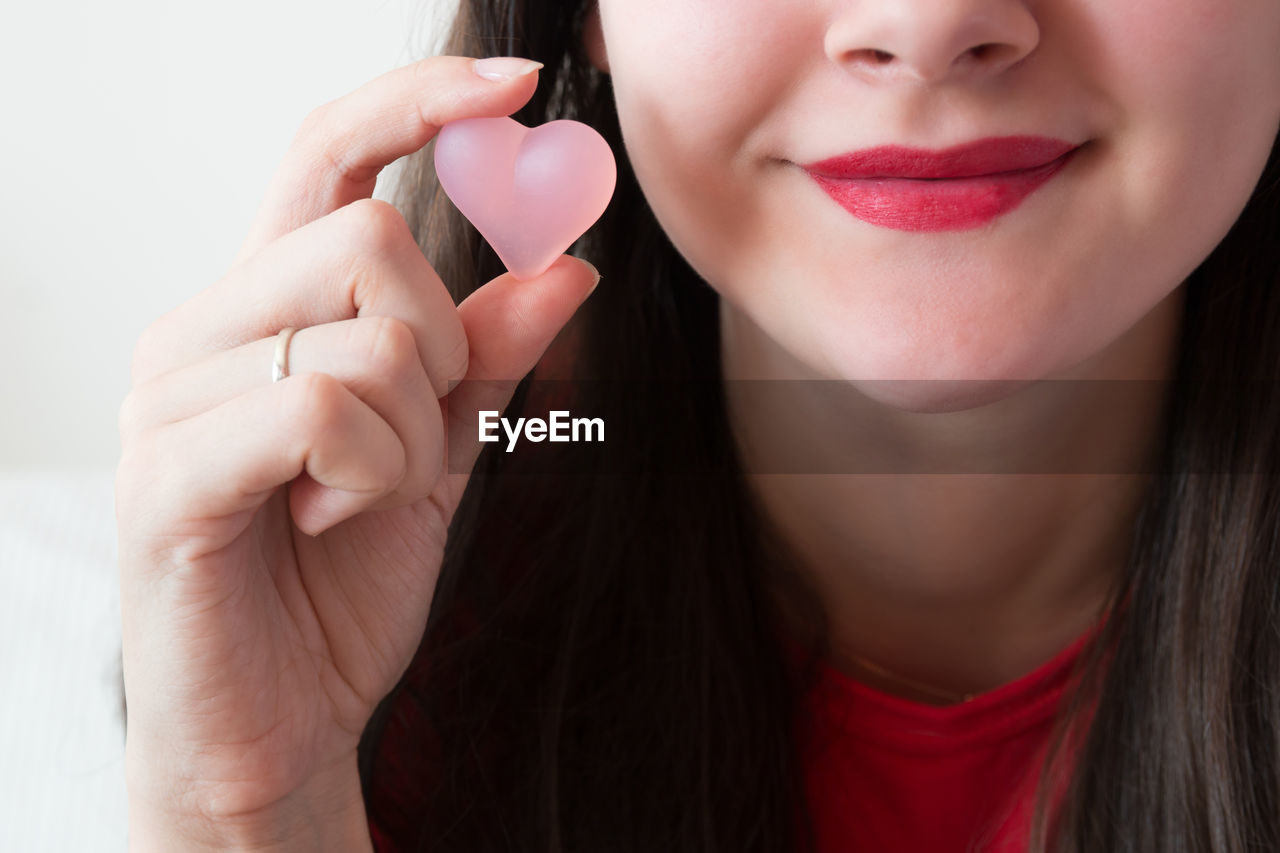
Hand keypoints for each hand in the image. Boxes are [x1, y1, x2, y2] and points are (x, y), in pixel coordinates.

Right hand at [115, 54, 597, 836]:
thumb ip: (489, 356)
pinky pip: (322, 411)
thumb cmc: (339, 582)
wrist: (279, 720)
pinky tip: (332, 522)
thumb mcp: (440, 452)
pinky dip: (372, 476)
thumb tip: (566, 264)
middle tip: (412, 437)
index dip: (419, 101)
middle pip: (370, 236)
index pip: (327, 154)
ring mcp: (173, 398)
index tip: (518, 84)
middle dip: (441, 347)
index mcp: (263, 308)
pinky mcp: (168, 477)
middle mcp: (203, 328)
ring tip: (361, 499)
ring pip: (364, 334)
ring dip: (410, 436)